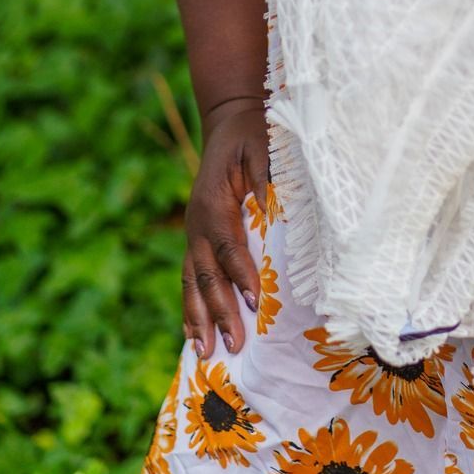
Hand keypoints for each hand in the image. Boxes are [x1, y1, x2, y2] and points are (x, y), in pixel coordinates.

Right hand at [182, 100, 269, 362]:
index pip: (227, 245)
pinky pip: (190, 278)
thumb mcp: (265, 147)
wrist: (230, 120)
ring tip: (205, 353)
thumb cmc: (253, 134)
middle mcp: (197, 223)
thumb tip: (282, 211)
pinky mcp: (197, 239)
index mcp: (213, 203)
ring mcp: (193, 233)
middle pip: (206, 274)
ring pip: (192, 282)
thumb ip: (271, 178)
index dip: (241, 273)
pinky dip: (190, 307)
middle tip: (234, 343)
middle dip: (219, 311)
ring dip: (199, 319)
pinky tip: (192, 334)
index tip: (256, 300)